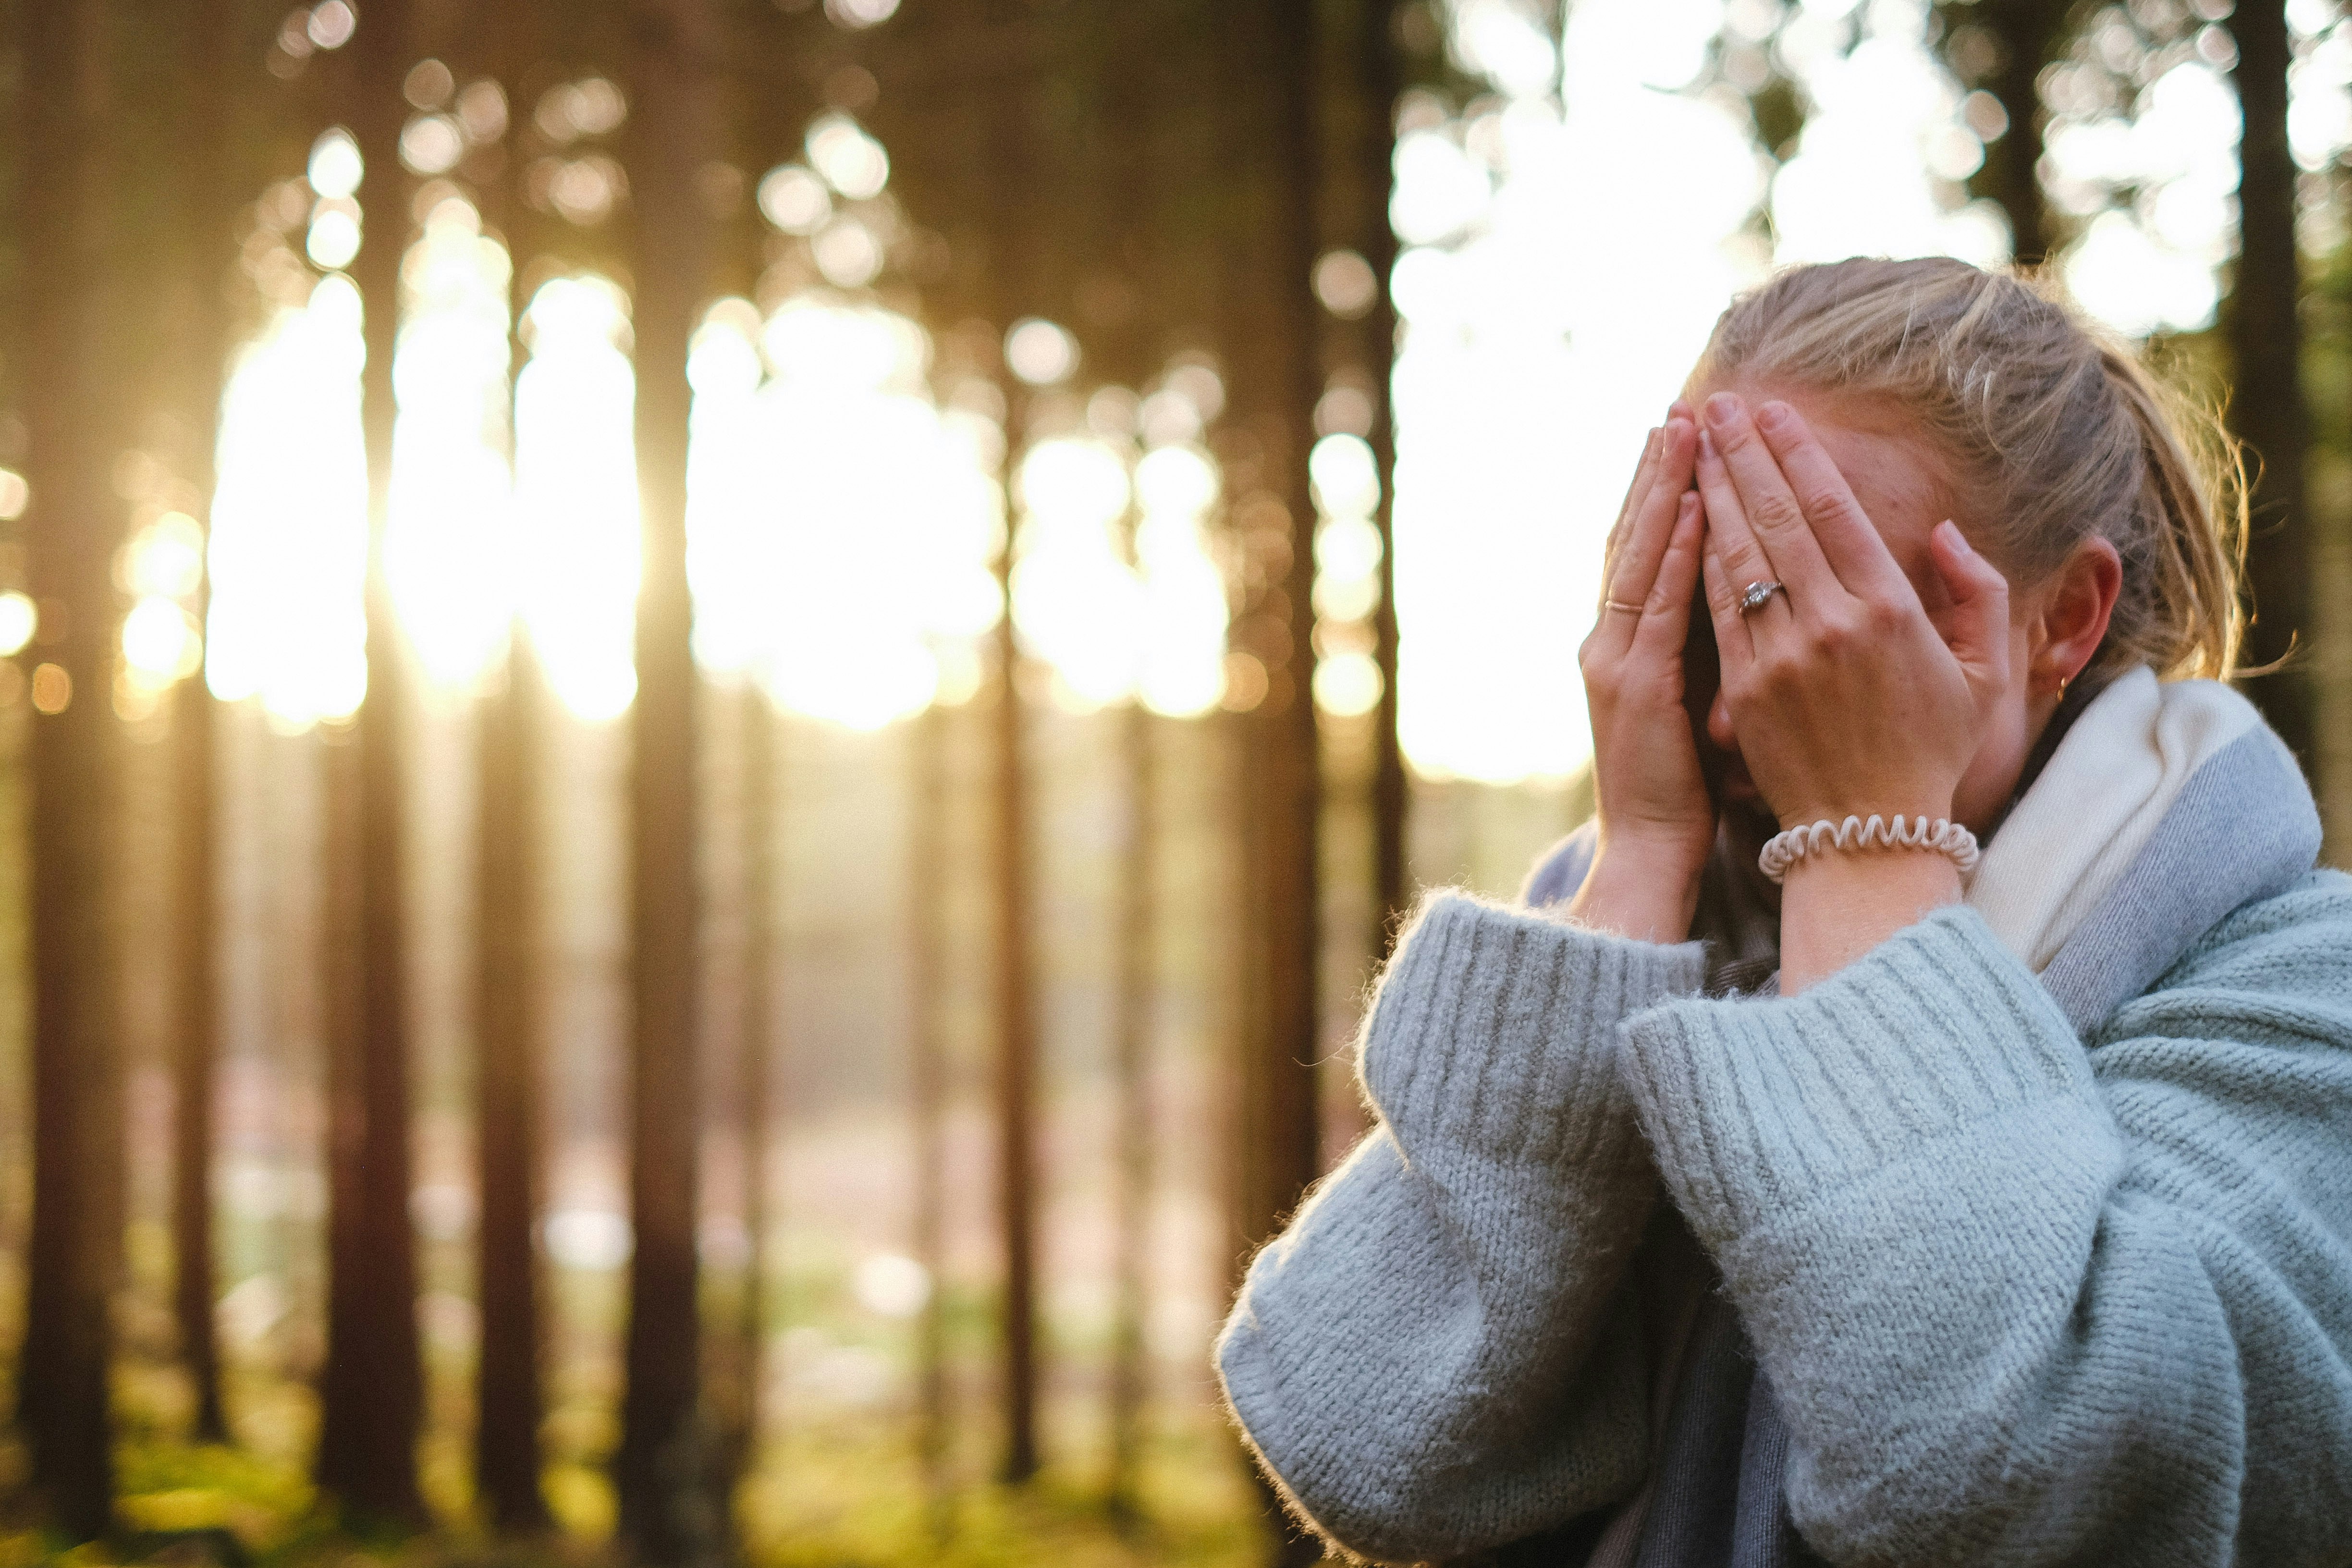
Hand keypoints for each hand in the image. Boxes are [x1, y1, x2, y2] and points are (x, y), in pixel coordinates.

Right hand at [1567, 408, 1711, 943]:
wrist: (1647, 852)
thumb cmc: (1680, 789)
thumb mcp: (1686, 704)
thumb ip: (1698, 649)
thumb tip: (1733, 597)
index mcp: (1625, 644)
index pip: (1645, 549)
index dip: (1662, 490)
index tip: (1687, 436)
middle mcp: (1610, 640)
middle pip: (1634, 535)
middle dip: (1658, 470)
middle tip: (1682, 407)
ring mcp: (1617, 659)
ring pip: (1640, 555)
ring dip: (1665, 489)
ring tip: (1687, 431)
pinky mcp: (1636, 686)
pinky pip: (1659, 606)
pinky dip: (1679, 553)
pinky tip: (1701, 508)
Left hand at [1691, 392, 2010, 987]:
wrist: (1868, 836)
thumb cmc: (1930, 752)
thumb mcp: (1982, 674)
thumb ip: (1975, 594)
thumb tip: (1943, 531)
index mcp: (1891, 613)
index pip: (1834, 513)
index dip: (1800, 457)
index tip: (1775, 414)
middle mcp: (1832, 626)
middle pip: (1776, 520)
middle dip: (1743, 455)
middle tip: (1717, 405)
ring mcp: (1781, 658)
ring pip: (1737, 556)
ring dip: (1712, 493)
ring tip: (1693, 444)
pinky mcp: (1743, 689)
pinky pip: (1715, 608)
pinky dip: (1699, 558)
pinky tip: (1684, 518)